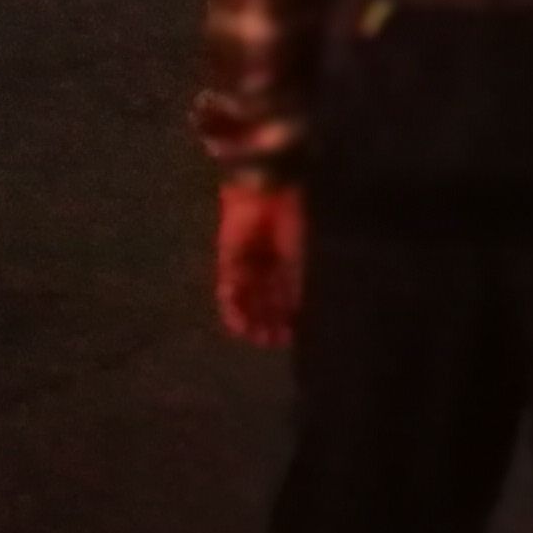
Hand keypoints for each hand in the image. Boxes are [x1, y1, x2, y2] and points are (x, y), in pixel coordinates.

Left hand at [216, 181, 304, 347]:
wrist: (267, 191)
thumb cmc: (294, 220)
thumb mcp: (304, 255)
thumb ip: (299, 284)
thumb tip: (304, 313)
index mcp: (293, 259)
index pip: (291, 294)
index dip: (293, 316)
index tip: (295, 336)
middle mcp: (271, 264)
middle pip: (268, 300)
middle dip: (270, 321)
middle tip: (273, 342)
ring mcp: (249, 263)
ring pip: (248, 298)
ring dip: (251, 319)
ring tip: (257, 338)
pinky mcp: (228, 261)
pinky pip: (228, 290)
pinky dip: (233, 308)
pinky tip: (239, 324)